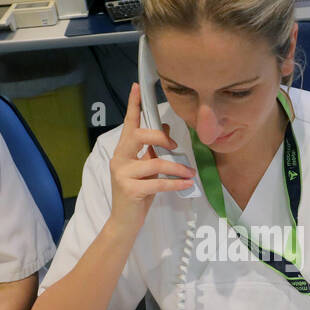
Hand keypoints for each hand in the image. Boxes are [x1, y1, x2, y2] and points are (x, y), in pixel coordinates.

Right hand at [106, 82, 195, 234]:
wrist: (124, 222)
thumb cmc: (137, 194)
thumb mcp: (146, 169)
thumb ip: (152, 150)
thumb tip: (166, 129)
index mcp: (123, 151)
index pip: (128, 124)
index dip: (133, 105)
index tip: (137, 87)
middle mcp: (119, 159)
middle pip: (138, 136)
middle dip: (160, 138)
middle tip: (176, 148)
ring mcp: (122, 174)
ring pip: (154, 162)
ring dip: (177, 168)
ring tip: (190, 174)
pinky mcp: (130, 190)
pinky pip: (158, 182)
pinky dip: (176, 183)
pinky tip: (187, 184)